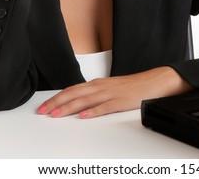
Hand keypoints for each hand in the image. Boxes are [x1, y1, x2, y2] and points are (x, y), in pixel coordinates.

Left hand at [36, 66, 192, 118]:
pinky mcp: (122, 101)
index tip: (44, 107)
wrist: (155, 81)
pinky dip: (94, 112)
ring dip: (69, 108)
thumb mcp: (110, 88)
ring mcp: (111, 93)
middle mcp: (101, 87)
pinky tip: (84, 116)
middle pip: (74, 94)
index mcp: (98, 84)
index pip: (72, 90)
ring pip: (85, 100)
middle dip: (56, 103)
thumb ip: (95, 95)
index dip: (56, 98)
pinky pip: (105, 107)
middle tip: (43, 112)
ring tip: (56, 115)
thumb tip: (78, 104)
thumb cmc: (133, 86)